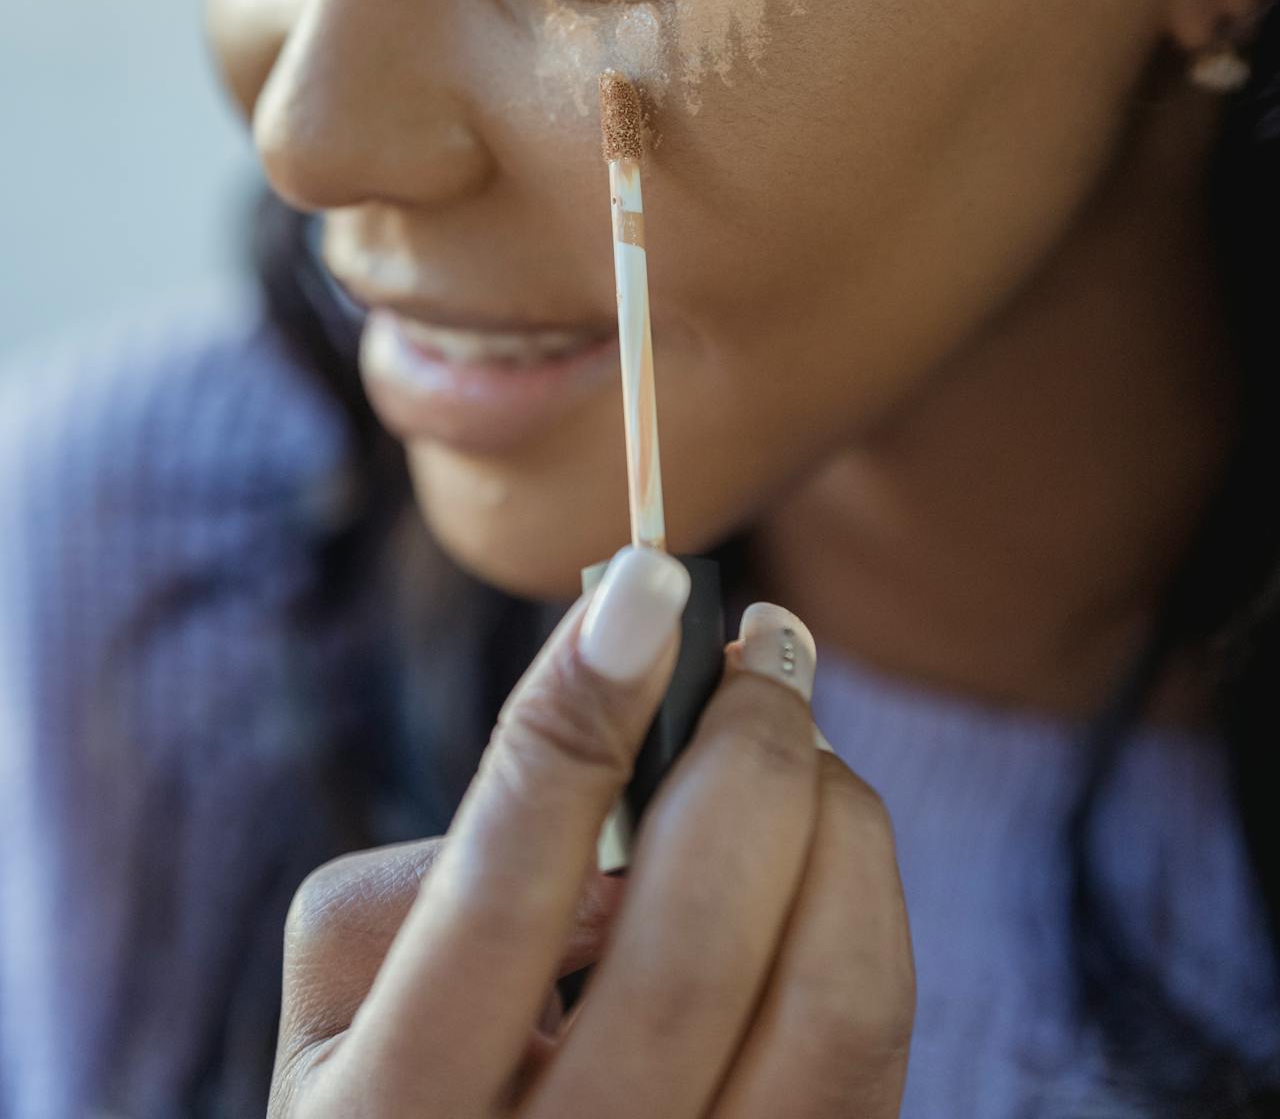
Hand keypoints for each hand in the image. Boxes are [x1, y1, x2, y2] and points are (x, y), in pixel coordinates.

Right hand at [269, 545, 915, 1117]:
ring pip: (830, 1000)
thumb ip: (440, 879)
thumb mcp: (347, 1001)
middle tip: (762, 651)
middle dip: (748, 751)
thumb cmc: (401, 1083)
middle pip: (693, 945)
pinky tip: (818, 848)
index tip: (644, 580)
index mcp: (391, 1116)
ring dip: (835, 818)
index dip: (578, 716)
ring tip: (797, 743)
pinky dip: (862, 901)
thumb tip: (624, 779)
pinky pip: (875, 1041)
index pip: (501, 891)